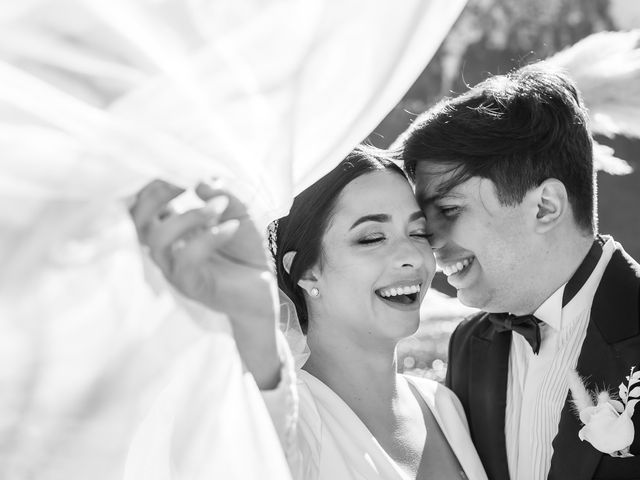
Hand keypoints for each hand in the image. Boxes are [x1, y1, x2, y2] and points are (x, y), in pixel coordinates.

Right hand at [130, 179, 274, 323]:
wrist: (266, 287)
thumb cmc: (247, 250)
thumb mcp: (238, 213)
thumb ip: (220, 195)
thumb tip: (200, 180)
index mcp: (173, 230)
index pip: (143, 206)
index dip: (151, 185)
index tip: (174, 167)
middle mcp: (168, 250)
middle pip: (137, 221)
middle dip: (157, 196)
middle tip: (186, 182)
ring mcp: (175, 270)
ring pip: (159, 240)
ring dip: (189, 216)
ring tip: (220, 205)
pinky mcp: (191, 286)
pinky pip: (187, 260)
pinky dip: (209, 238)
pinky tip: (232, 228)